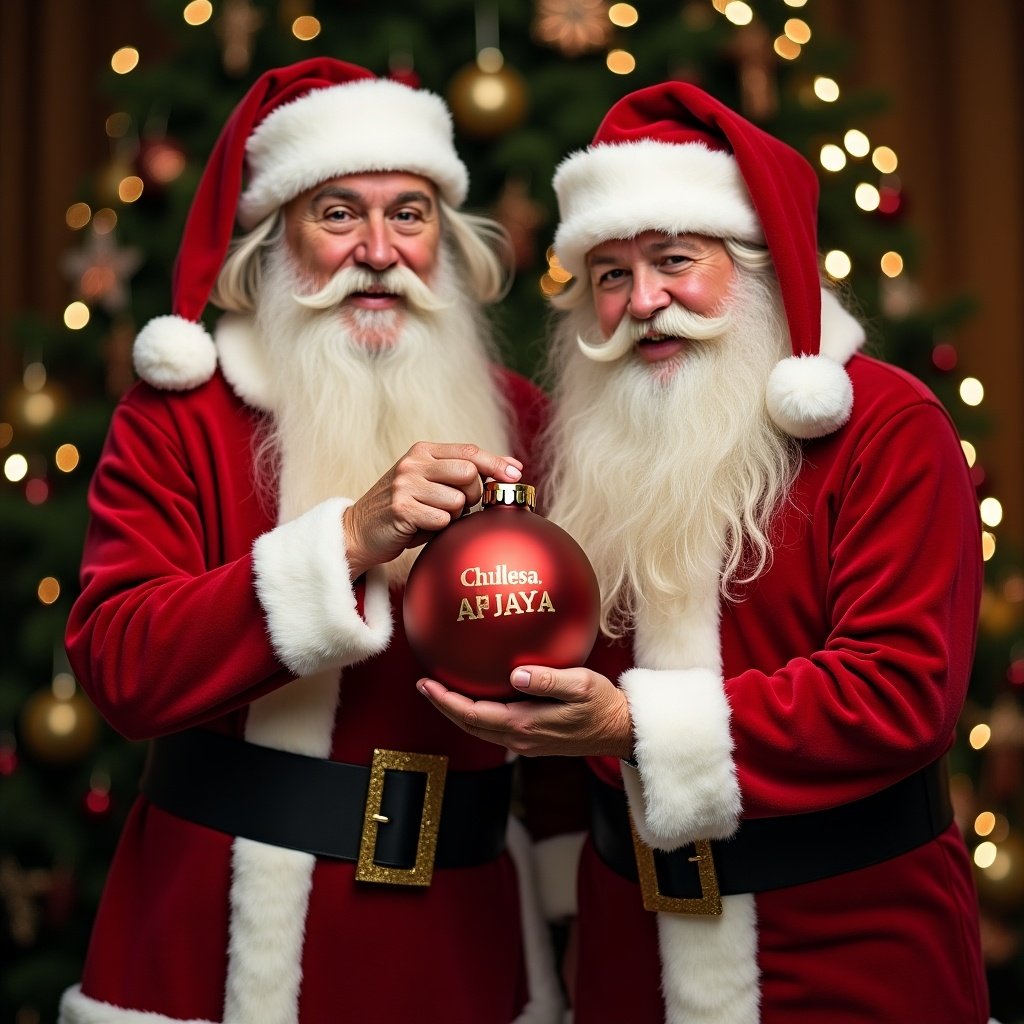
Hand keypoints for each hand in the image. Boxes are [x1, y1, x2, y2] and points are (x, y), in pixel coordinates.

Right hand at [343, 442, 522, 578]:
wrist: (358, 531)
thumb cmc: (405, 510)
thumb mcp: (431, 483)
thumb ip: (464, 475)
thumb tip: (512, 468)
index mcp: (423, 451)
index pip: (469, 451)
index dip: (496, 463)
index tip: (516, 474)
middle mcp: (414, 463)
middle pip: (469, 474)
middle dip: (472, 495)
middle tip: (457, 506)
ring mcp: (406, 484)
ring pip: (458, 500)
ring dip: (453, 515)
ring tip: (432, 517)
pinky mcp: (401, 508)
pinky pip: (442, 520)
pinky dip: (438, 528)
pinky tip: (420, 526)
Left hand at [417, 665, 633, 758]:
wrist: (619, 731)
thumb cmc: (602, 705)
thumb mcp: (582, 685)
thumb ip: (549, 680)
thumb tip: (518, 676)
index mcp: (526, 725)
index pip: (474, 715)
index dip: (446, 701)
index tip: (427, 684)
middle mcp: (520, 739)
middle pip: (470, 725)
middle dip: (444, 706)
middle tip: (424, 684)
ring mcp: (526, 743)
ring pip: (480, 729)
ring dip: (458, 711)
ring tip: (441, 691)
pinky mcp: (532, 741)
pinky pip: (495, 728)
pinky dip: (477, 714)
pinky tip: (476, 697)